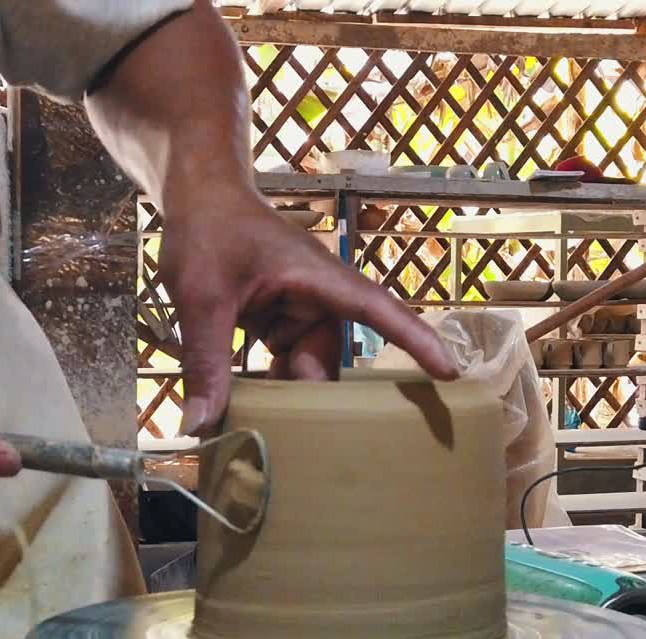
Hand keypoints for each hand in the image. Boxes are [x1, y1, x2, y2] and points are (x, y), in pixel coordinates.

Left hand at [160, 192, 457, 435]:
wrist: (196, 194)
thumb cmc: (209, 227)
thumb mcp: (201, 296)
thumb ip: (205, 360)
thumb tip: (202, 424)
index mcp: (319, 278)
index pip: (378, 310)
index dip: (414, 341)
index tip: (449, 372)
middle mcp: (320, 297)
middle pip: (330, 358)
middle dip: (312, 394)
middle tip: (293, 436)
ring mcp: (300, 310)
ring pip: (306, 367)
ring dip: (283, 390)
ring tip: (261, 423)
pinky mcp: (280, 321)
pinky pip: (285, 363)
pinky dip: (268, 381)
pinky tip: (245, 404)